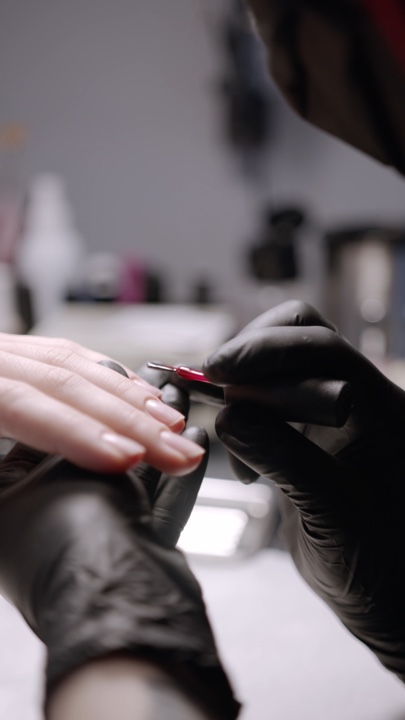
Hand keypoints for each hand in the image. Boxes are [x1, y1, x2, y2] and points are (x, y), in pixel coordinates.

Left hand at [0, 333, 204, 474]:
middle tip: (177, 454)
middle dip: (127, 418)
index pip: (21, 404)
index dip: (77, 431)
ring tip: (173, 427)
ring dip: (130, 397)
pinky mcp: (18, 356)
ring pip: (75, 364)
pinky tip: (142, 395)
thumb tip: (24, 499)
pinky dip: (112, 377)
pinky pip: (71, 356)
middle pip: (64, 381)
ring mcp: (5, 354)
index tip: (128, 459)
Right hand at [204, 300, 404, 680]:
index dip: (267, 349)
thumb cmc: (378, 568)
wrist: (386, 600)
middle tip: (215, 388)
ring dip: (246, 388)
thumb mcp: (335, 517)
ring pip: (282, 365)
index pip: (323, 348)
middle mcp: (360, 400)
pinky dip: (246, 418)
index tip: (218, 371)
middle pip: (302, 337)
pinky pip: (271, 403)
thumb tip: (229, 415)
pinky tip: (245, 462)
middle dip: (253, 356)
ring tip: (231, 432)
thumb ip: (286, 461)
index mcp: (384, 408)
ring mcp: (333, 416)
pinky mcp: (310, 436)